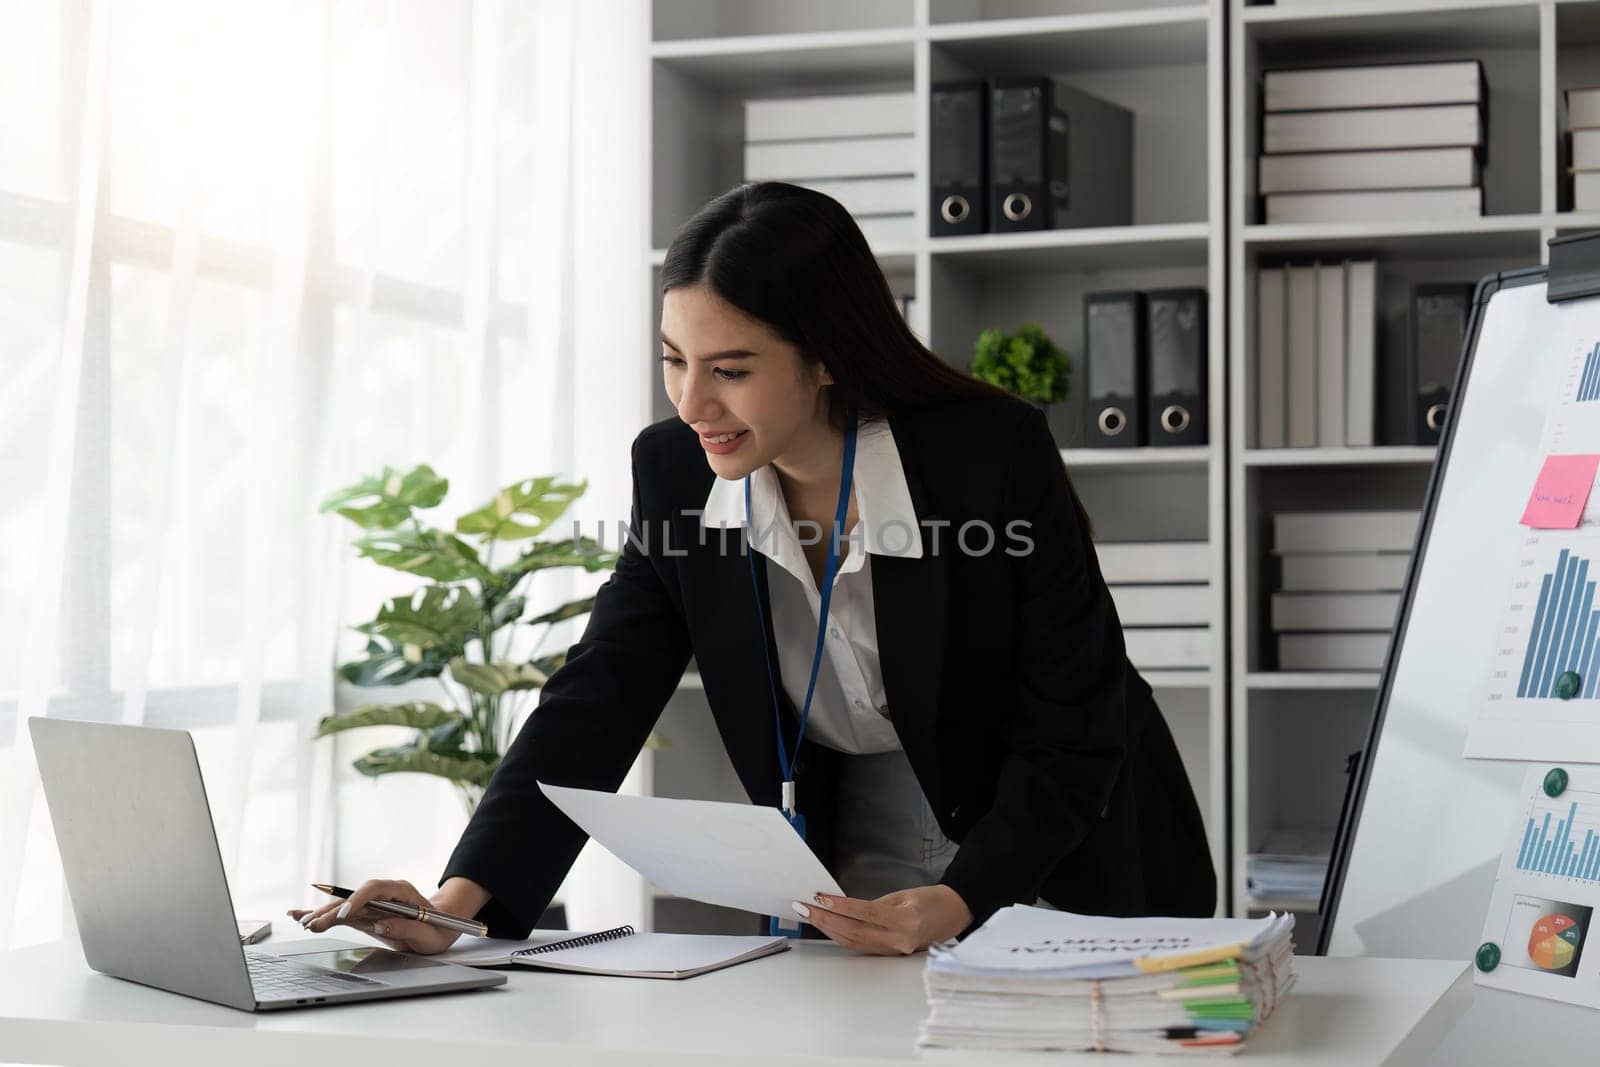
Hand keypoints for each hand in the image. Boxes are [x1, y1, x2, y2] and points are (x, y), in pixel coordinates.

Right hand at [287, 878, 468, 955]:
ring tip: (302, 922)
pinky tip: (303, 917)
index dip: (358, 900)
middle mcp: (383, 893)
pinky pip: (343, 914)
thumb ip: (407, 928)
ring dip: (323, 914)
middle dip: (333, 910)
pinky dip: (324, 917)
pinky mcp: (365, 915)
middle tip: (314, 924)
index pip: (375, 889)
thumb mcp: (428, 933)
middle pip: (354, 897)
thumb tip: (381, 926)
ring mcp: (373, 903)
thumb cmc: (438, 929)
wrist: (440, 927)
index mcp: (401, 891)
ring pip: (344, 906)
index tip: (346, 914)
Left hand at [794, 885, 972, 954]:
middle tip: (804, 907)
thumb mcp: (904, 895)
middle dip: (826, 919)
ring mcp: (894, 951)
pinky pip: (860, 946)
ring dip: (828, 928)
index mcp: (906, 921)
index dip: (841, 907)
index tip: (820, 897)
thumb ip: (875, 904)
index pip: (866, 914)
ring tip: (809, 914)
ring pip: (853, 942)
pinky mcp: (890, 955)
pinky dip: (841, 936)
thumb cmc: (931, 901)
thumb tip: (844, 907)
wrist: (952, 916)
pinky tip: (827, 926)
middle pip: (854, 931)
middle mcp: (899, 940)